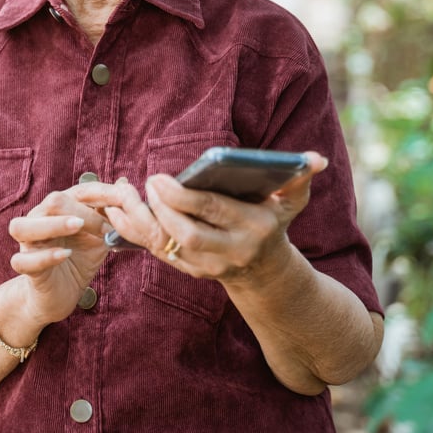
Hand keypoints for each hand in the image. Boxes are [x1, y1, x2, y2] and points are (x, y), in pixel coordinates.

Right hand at [6, 188, 112, 324]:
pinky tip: (65, 255)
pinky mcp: (26, 267)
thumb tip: (124, 183)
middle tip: (105, 228)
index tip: (125, 202)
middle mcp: (39, 219)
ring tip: (77, 227)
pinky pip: (23, 260)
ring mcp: (28, 243)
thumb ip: (110, 214)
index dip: (103, 194)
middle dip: (82, 211)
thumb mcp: (100, 236)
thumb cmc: (80, 258)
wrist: (62, 292)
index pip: (80, 191)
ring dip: (53, 225)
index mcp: (59, 207)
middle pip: (52, 202)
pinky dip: (45, 256)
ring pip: (23, 226)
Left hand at [83, 152, 327, 283]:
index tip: (159, 177)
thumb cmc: (273, 222)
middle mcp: (230, 252)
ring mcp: (208, 266)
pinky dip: (133, 231)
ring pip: (166, 247)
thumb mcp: (290, 203)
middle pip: (187, 234)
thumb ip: (300, 179)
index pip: (213, 212)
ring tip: (123, 193)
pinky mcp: (189, 271)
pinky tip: (117, 209)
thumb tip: (315, 159)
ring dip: (139, 221)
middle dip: (161, 210)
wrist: (266, 273)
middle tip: (145, 183)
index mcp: (253, 229)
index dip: (183, 197)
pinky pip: (155, 252)